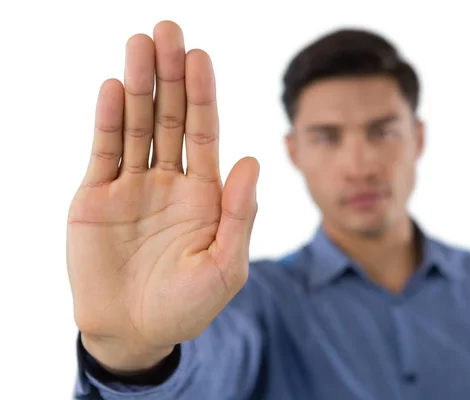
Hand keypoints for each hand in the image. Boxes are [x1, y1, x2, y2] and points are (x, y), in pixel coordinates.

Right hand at [66, 21, 258, 369]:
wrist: (134, 331)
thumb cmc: (187, 306)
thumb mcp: (226, 266)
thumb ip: (241, 215)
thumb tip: (252, 160)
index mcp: (206, 193)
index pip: (205, 132)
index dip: (203, 95)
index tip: (201, 57)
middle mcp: (170, 181)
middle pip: (170, 117)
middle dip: (170, 75)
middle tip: (169, 30)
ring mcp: (133, 186)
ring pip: (135, 125)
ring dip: (137, 85)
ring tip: (140, 44)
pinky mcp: (96, 196)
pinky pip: (103, 151)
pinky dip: (107, 120)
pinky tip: (112, 88)